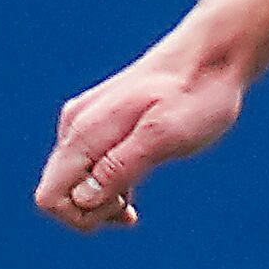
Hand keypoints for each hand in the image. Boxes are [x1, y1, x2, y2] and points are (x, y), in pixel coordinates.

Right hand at [35, 42, 246, 232]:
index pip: (50, 197)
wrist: (217, 52)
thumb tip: (83, 199)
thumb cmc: (198, 94)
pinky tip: (133, 185)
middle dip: (90, 209)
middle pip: (59, 190)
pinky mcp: (106, 118)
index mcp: (85, 131)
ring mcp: (89, 119)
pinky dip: (106, 181)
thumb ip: (121, 167)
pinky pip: (89, 162)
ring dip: (100, 198)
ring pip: (74, 177)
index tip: (124, 207)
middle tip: (133, 207)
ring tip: (135, 201)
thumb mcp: (164, 135)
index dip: (82, 215)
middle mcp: (76, 124)